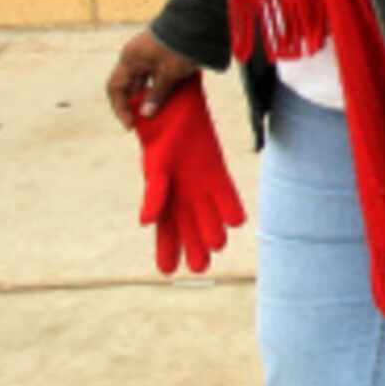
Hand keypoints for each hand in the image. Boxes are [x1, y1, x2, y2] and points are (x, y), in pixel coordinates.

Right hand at [106, 28, 199, 131]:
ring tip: (158, 113)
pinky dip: (160, 88)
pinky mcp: (163, 55)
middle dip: (136, 103)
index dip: (120, 107)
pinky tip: (168, 99)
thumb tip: (146, 114)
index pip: (116, 87)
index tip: (131, 125)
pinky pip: (156, 76)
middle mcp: (136, 56)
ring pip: (144, 81)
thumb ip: (156, 94)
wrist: (199, 22)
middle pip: (129, 85)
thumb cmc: (179, 47)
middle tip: (146, 121)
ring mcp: (149, 55)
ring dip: (149, 97)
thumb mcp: (168, 73)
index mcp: (130, 58)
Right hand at [134, 85, 246, 275]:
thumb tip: (148, 222)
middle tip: (199, 269)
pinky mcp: (217, 173)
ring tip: (218, 247)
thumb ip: (155, 195)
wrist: (174, 113)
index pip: (164, 230)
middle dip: (193, 247)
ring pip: (207, 215)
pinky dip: (229, 207)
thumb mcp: (155, 170)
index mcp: (163, 198)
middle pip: (188, 228)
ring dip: (212, 230)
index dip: (166, 250)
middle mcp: (183, 196)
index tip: (167, 272)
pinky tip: (236, 221)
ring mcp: (201, 186)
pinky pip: (225, 194)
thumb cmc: (158, 141)